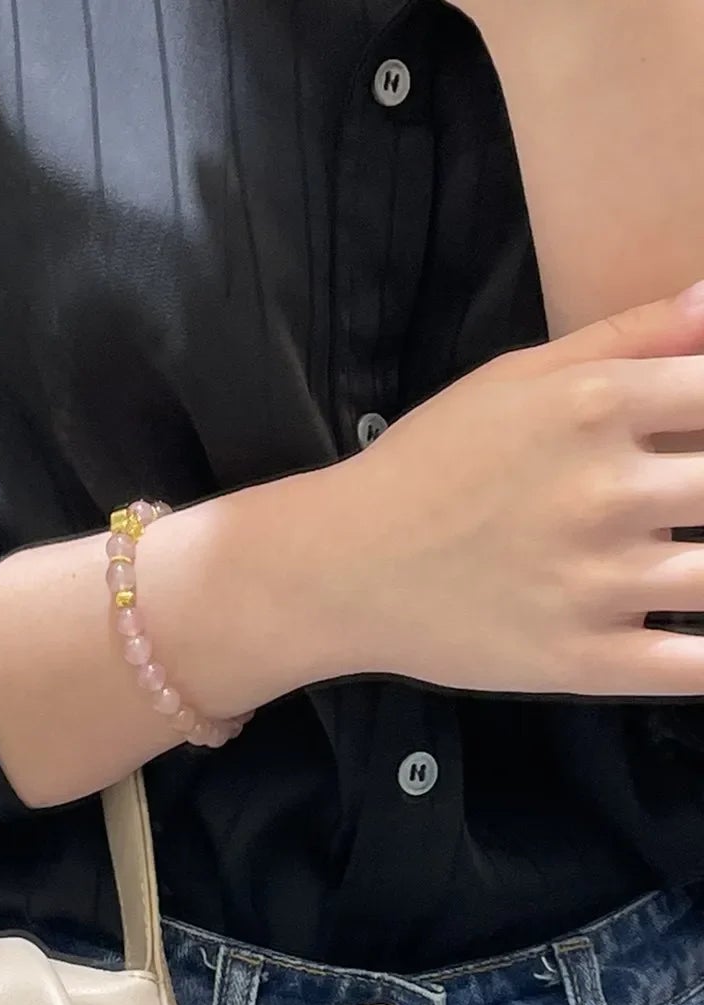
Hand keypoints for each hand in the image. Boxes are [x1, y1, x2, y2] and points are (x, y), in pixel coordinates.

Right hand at [210, 284, 703, 704]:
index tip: (703, 438)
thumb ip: (627, 336)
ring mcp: (597, 583)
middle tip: (691, 501)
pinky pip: (688, 667)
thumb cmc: (429, 467)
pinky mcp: (581, 660)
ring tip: (692, 554)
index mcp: (597, 406)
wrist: (339, 569)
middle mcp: (607, 491)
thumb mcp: (517, 377)